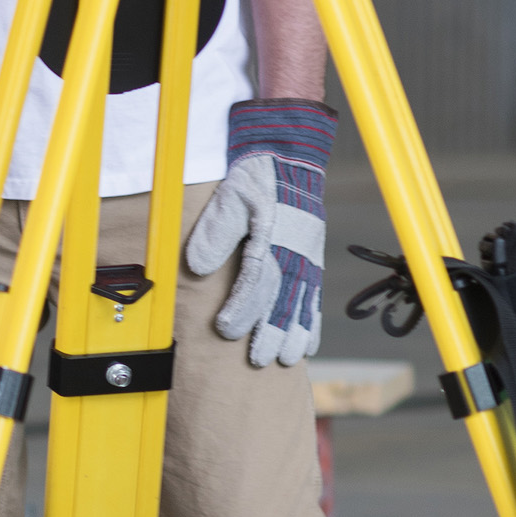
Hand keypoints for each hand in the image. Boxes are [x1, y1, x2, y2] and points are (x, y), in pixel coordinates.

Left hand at [185, 99, 335, 366]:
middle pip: (284, 299)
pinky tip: (308, 346)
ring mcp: (307, 258)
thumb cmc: (253, 178)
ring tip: (286, 360)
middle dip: (272, 331)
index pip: (257, 279)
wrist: (288, 156)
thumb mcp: (230, 195)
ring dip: (295, 333)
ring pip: (303, 302)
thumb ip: (216, 231)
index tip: (227, 330)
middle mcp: (294, 252)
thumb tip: (199, 267)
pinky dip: (313, 322)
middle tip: (261, 360)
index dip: (243, 307)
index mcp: (272, 238)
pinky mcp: (313, 261)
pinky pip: (316, 297)